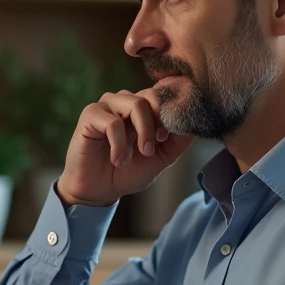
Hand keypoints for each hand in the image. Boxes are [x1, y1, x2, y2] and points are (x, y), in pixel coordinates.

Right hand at [56, 89, 193, 207]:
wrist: (99, 190)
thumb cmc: (127, 172)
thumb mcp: (161, 158)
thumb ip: (178, 141)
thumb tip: (193, 123)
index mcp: (143, 108)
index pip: (164, 94)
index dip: (171, 112)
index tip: (168, 137)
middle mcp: (126, 101)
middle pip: (152, 95)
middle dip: (159, 122)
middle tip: (155, 146)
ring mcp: (107, 105)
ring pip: (135, 103)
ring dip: (143, 131)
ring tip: (140, 153)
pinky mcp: (90, 115)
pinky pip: (112, 122)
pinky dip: (120, 144)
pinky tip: (118, 160)